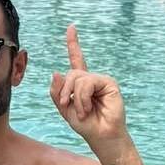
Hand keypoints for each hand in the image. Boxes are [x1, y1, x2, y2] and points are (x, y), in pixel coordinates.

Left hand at [49, 24, 126, 148]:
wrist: (101, 136)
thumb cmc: (85, 124)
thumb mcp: (64, 109)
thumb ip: (56, 92)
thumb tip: (56, 72)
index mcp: (80, 83)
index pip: (76, 59)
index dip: (73, 43)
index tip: (72, 27)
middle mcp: (90, 78)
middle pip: (70, 73)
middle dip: (64, 91)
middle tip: (66, 105)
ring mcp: (100, 79)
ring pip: (78, 79)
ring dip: (75, 99)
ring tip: (82, 112)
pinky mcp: (108, 82)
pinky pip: (87, 83)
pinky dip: (83, 97)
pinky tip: (89, 108)